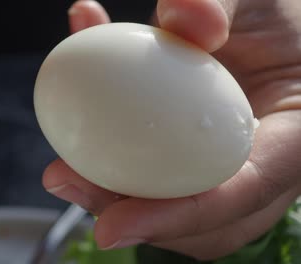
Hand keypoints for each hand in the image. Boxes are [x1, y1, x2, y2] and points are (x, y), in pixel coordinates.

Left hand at [43, 0, 300, 259]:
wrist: (264, 29)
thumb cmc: (275, 18)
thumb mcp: (260, 0)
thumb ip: (223, 4)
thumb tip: (185, 19)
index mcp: (292, 138)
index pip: (240, 191)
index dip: (177, 216)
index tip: (109, 228)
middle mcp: (261, 165)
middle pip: (199, 216)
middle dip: (130, 215)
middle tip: (68, 182)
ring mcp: (227, 166)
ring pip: (172, 204)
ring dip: (111, 194)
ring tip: (63, 171)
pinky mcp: (196, 157)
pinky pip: (154, 173)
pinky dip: (111, 159)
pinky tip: (75, 114)